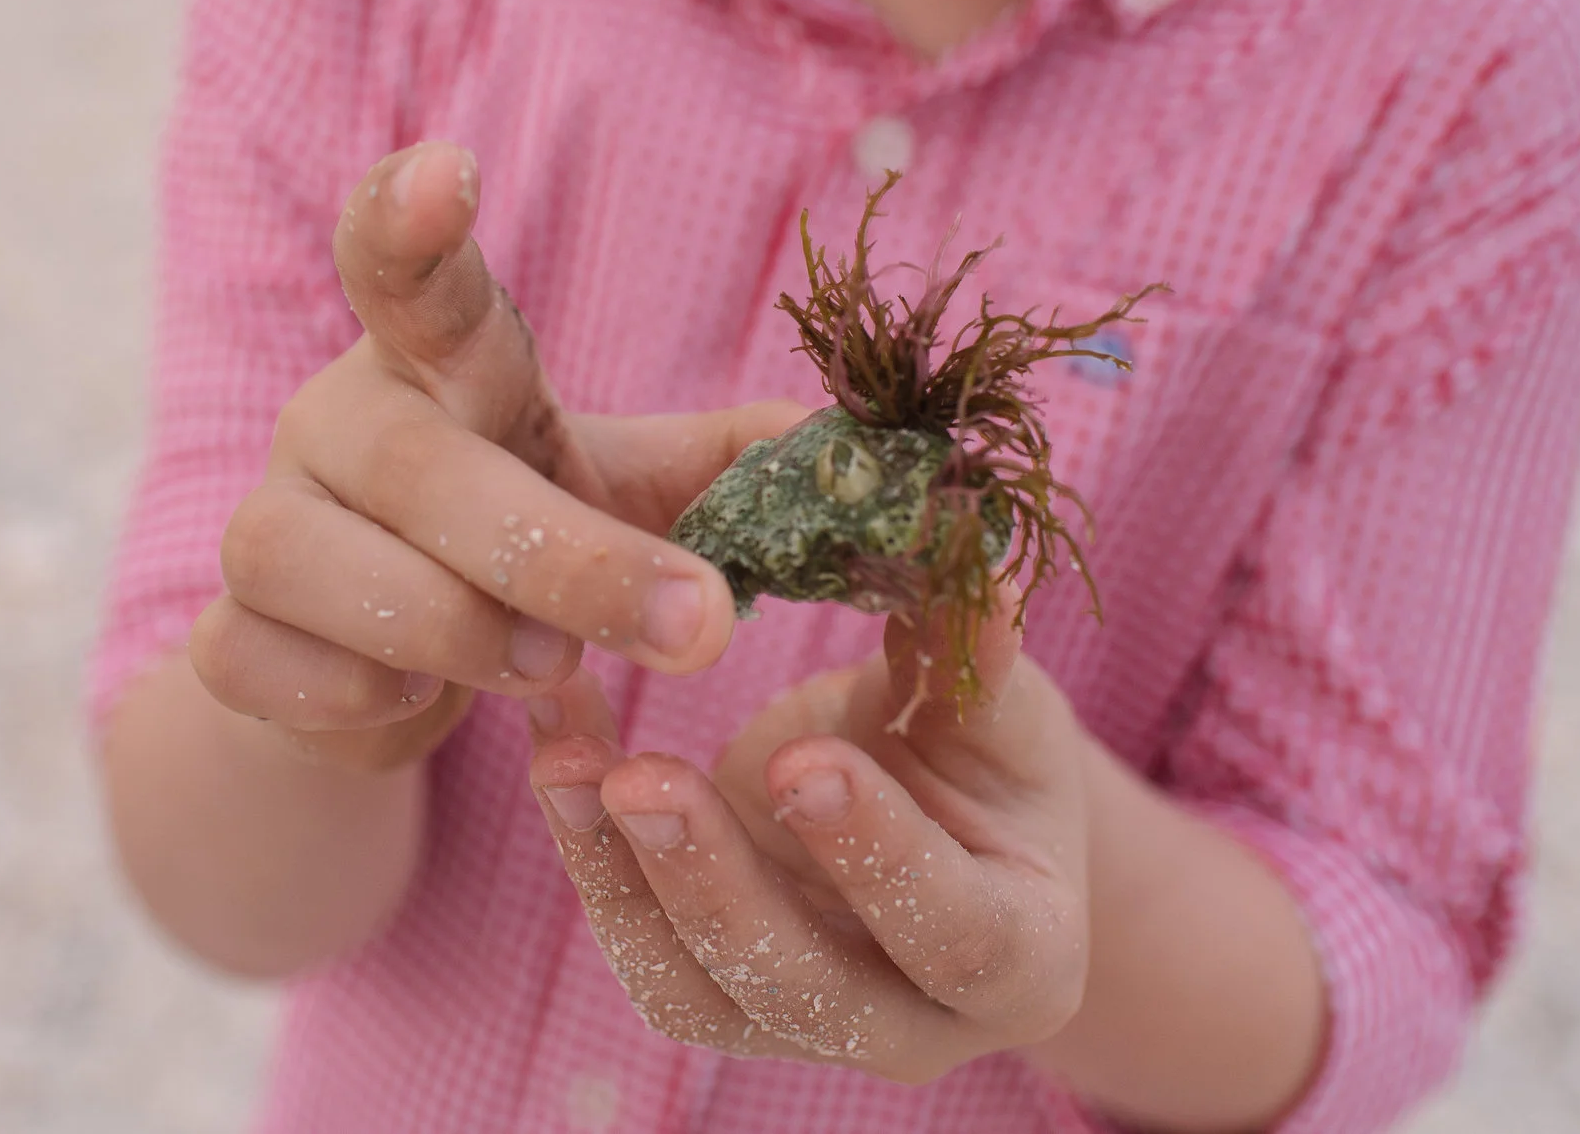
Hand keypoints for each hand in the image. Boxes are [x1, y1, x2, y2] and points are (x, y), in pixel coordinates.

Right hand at [192, 142, 807, 770]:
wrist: (380, 674)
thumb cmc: (517, 548)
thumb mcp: (626, 493)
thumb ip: (738, 471)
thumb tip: (882, 464)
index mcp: (438, 366)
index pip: (407, 271)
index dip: (411, 219)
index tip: (444, 167)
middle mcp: (335, 423)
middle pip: (421, 469)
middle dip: (566, 558)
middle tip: (695, 626)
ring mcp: (266, 524)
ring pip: (324, 566)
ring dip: (463, 634)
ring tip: (550, 671)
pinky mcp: (225, 634)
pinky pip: (265, 664)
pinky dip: (362, 701)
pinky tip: (415, 702)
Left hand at [527, 607, 1090, 1081]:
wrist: (925, 804)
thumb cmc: (982, 750)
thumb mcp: (998, 703)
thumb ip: (976, 654)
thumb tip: (962, 557)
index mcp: (1024, 958)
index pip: (955, 933)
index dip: (881, 855)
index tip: (804, 762)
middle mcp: (911, 1024)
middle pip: (808, 989)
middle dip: (715, 885)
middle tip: (643, 780)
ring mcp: (798, 1022)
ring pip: (693, 991)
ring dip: (618, 876)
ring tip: (566, 763)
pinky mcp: (710, 992)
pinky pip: (634, 943)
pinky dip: (584, 848)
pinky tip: (555, 747)